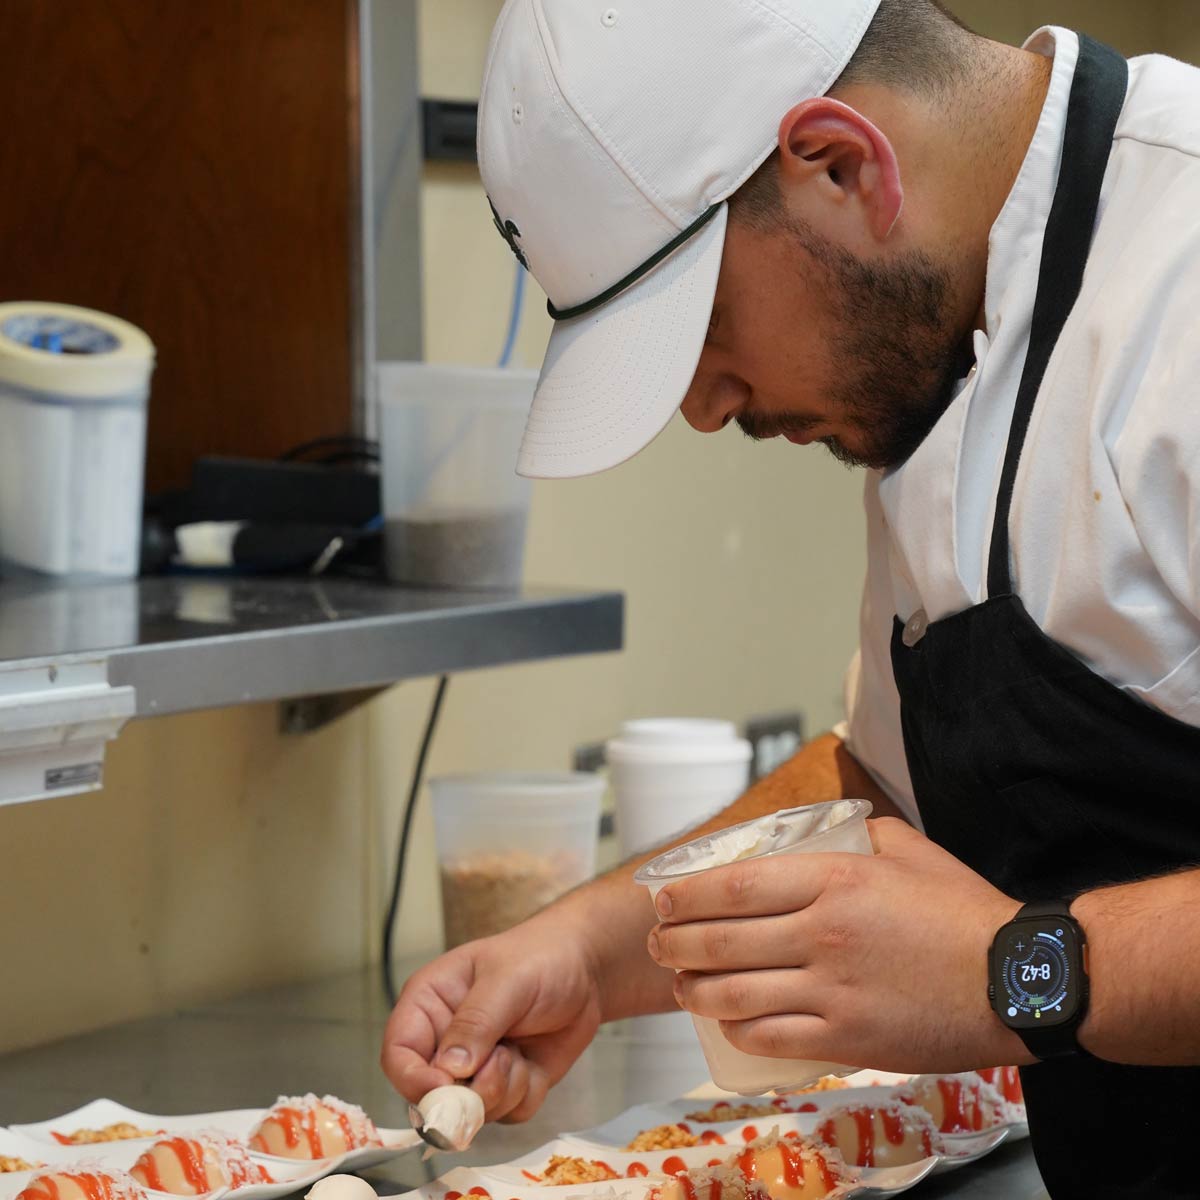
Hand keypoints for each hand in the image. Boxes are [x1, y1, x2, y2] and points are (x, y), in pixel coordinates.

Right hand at [381, 908, 602, 1122]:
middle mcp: (444, 1041)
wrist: (586, 969)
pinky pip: (506, 1115)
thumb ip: (476, 1021)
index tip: (448, 1089)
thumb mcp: (507, 980)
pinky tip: (534, 1063)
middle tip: (505, 1062)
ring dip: (502, 1091)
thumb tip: (449, 1068)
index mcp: (428, 1004)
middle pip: (431, 1096)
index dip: (414, 1080)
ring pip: (471, 1112)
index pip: (398, 1054)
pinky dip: (524, 1096)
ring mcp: (474, 1068)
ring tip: (520, 1051)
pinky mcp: (505, 1086)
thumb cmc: (541, 957)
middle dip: (470, 1092)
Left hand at [647, 818, 1030, 1072]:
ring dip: (694, 989)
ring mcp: (833, 990)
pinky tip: (727, 1022)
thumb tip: (830, 828)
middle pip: (721, 941)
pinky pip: (772, 1036)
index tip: (663, 897)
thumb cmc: (964, 912)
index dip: (688, 894)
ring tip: (680, 984)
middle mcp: (823, 934)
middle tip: (657, 941)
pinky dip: (737, 1030)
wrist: (1019, 979)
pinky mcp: (849, 1037)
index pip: (736, 885)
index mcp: (834, 880)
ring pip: (735, 993)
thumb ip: (861, 833)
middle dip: (674, 942)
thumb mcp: (909, 850)